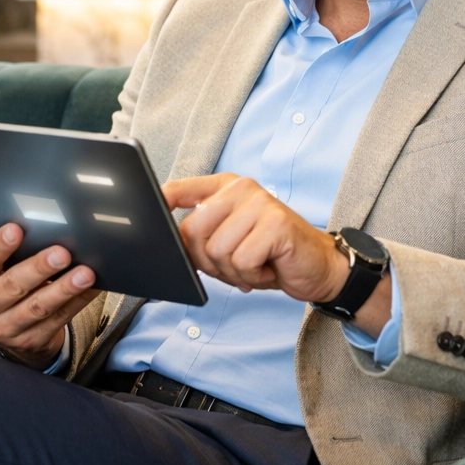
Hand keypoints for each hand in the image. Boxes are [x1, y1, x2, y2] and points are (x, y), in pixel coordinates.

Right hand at [0, 223, 98, 368]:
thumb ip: (6, 252)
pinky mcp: (29, 341)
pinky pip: (58, 319)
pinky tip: (91, 288)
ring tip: (84, 274)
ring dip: (64, 289)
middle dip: (38, 268)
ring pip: (37, 308)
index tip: (16, 229)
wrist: (4, 325)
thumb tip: (42, 223)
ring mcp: (4, 329)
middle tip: (61, 253)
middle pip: (11, 287)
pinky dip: (77, 302)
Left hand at [166, 174, 391, 337]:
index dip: (159, 203)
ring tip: (254, 266)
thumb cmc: (270, 256)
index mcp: (226, 187)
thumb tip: (168, 244)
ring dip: (233, 273)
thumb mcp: (231, 241)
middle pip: (193, 232)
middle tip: (234, 266)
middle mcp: (241, 188)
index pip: (180, 188)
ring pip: (217, 251)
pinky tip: (267, 269)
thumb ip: (204, 234)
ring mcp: (259, 203)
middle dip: (208, 262)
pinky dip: (251, 277)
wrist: (318, 267)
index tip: (146, 218)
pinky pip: (241, 261)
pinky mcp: (275, 223)